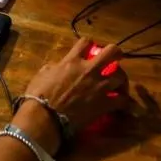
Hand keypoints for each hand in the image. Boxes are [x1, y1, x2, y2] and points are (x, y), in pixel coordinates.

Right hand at [14, 38, 129, 153]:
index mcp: (72, 61)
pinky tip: (119, 101)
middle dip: (116, 52)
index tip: (89, 48)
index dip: (89, 43)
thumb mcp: (42, 74)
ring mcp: (99, 86)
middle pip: (112, 52)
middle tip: (115, 57)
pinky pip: (122, 99)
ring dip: (120, 78)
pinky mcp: (104, 104)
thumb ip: (55, 67)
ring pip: (121, 75)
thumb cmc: (39, 95)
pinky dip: (122, 100)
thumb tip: (58, 67)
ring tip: (118, 83)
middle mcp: (89, 70)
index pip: (85, 42)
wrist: (46, 117)